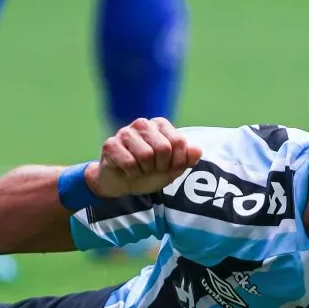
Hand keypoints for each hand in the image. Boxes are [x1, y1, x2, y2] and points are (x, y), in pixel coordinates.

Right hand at [87, 118, 201, 198]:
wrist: (123, 183)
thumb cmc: (149, 172)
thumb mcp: (172, 168)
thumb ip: (187, 159)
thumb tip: (197, 151)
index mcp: (160, 125)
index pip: (179, 142)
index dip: (177, 162)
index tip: (168, 166)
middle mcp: (143, 124)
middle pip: (163, 148)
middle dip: (160, 166)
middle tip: (151, 169)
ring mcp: (125, 133)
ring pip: (145, 155)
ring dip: (145, 171)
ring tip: (140, 169)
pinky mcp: (111, 145)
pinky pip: (129, 163)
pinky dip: (132, 173)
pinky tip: (128, 171)